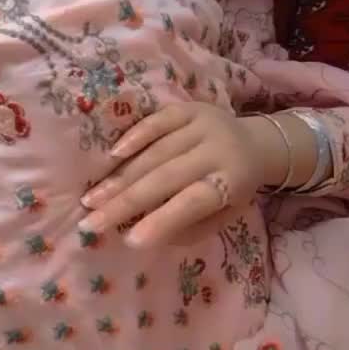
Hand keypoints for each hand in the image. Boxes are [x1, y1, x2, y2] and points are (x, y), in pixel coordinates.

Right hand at [79, 102, 293, 248]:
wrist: (257, 143)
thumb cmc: (234, 188)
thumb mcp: (226, 215)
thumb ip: (192, 227)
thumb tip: (144, 235)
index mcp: (233, 181)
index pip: (194, 202)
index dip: (163, 221)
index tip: (130, 241)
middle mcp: (218, 149)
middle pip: (166, 177)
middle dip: (125, 202)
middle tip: (91, 223)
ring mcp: (203, 124)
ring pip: (155, 152)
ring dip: (120, 177)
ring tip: (92, 199)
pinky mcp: (189, 108)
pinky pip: (157, 121)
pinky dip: (134, 137)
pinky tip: (111, 158)